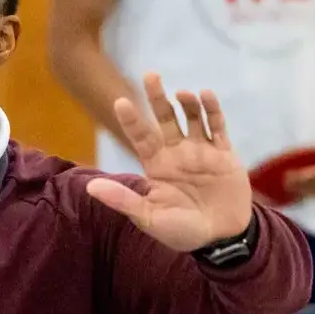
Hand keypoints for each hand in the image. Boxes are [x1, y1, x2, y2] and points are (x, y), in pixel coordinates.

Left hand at [85, 73, 254, 250]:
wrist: (221, 238)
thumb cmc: (182, 231)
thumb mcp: (149, 218)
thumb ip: (123, 201)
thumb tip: (90, 188)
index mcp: (157, 165)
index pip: (141, 136)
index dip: (131, 119)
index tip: (120, 101)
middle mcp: (177, 153)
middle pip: (165, 119)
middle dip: (157, 98)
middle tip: (150, 74)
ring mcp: (201, 151)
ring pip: (192, 118)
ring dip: (187, 104)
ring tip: (183, 93)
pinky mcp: (224, 154)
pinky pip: (218, 127)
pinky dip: (212, 111)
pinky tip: (206, 95)